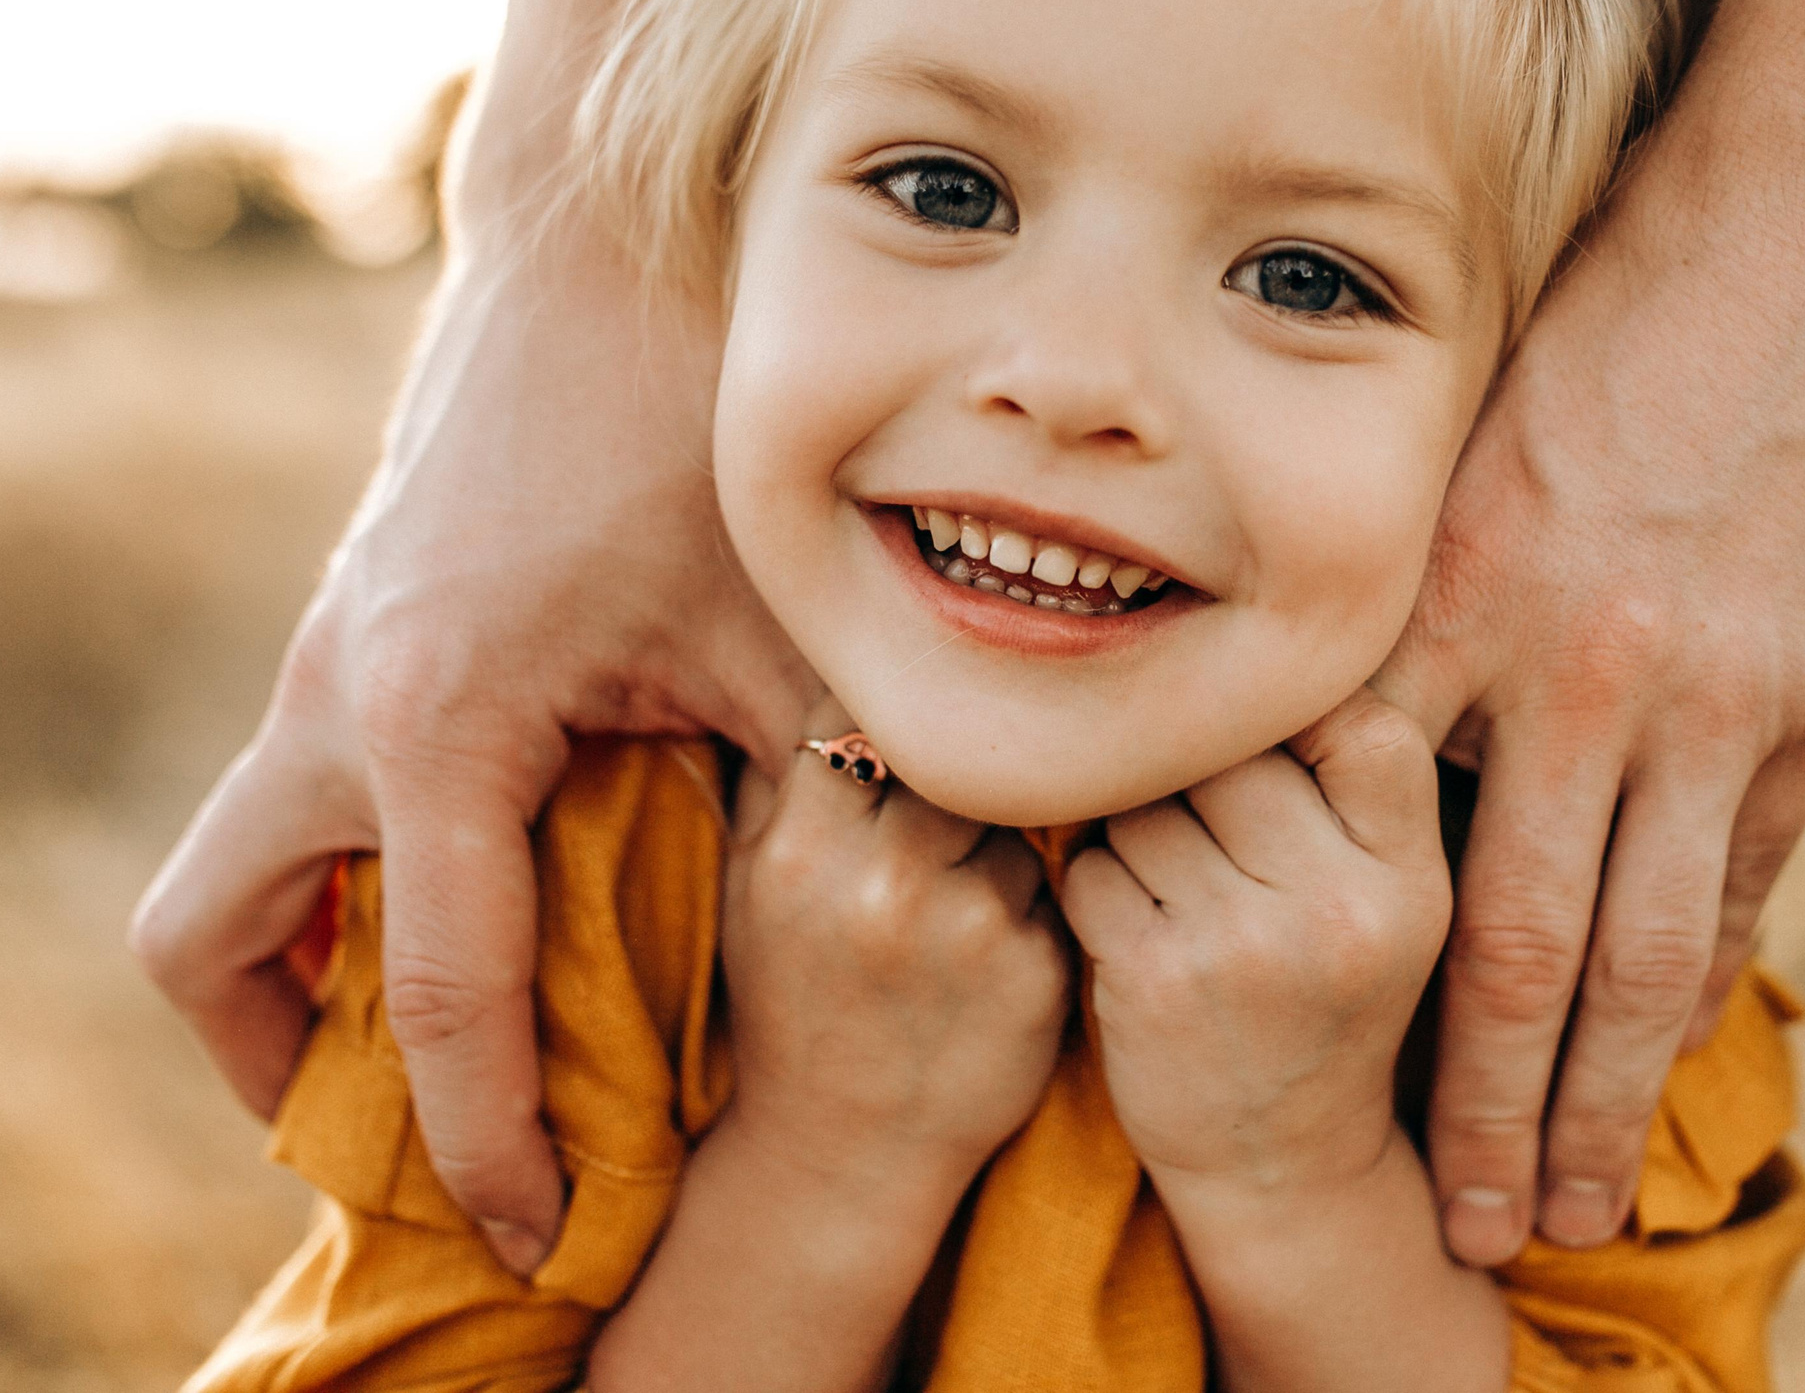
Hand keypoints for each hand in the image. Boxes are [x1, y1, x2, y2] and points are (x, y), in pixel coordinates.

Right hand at [129, 207, 818, 1273]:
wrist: (598, 244)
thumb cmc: (691, 417)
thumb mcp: (778, 614)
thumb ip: (835, 766)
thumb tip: (943, 898)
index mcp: (432, 721)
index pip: (441, 991)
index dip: (498, 1138)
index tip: (547, 1239)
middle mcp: (335, 701)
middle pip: (215, 944)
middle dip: (293, 1070)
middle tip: (417, 1144)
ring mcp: (323, 661)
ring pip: (232, 871)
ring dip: (303, 972)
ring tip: (440, 1053)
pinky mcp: (353, 630)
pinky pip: (302, 802)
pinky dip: (355, 877)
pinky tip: (498, 890)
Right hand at [718, 702, 1069, 1191]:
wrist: (843, 1154)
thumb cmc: (794, 998)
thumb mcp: (753, 883)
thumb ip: (783, 769)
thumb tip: (824, 650)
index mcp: (801, 850)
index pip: (865, 704)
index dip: (889, 699)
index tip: (902, 706)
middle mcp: (885, 884)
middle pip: (957, 751)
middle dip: (954, 763)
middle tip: (947, 786)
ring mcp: (971, 930)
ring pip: (1014, 811)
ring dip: (997, 830)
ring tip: (952, 892)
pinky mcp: (1039, 972)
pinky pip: (1050, 881)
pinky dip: (1029, 897)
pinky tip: (987, 950)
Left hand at [1060, 691, 1451, 1203]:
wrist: (1285, 1170)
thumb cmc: (1328, 1001)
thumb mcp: (1389, 901)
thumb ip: (1349, 784)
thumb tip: (1254, 633)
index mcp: (1413, 879)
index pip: (1359, 720)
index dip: (1302, 715)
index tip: (1280, 751)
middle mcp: (1340, 909)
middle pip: (1233, 747)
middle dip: (1201, 770)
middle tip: (1205, 818)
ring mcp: (1244, 946)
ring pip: (1149, 798)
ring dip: (1138, 825)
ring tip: (1176, 879)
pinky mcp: (1152, 979)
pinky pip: (1091, 865)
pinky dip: (1096, 884)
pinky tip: (1135, 927)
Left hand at [1374, 57, 1804, 1259]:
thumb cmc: (1631, 292)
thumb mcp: (1481, 413)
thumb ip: (1417, 561)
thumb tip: (1344, 671)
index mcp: (1456, 584)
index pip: (1356, 812)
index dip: (1313, 939)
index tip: (1267, 1033)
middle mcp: (1573, 664)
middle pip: (1504, 940)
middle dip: (1473, 1100)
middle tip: (1453, 1225)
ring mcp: (1708, 695)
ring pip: (1640, 953)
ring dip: (1600, 1099)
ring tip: (1572, 1205)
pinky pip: (1746, 880)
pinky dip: (1703, 986)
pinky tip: (1671, 1059)